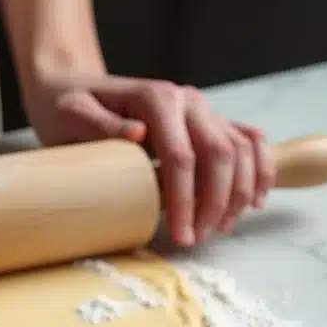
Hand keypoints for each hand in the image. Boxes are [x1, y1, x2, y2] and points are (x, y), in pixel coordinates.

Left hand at [23, 73, 275, 246]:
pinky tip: (256, 200)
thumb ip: (101, 124)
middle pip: (220, 155)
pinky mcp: (208, 120)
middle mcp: (188, 100)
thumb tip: (139, 135)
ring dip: (238, 193)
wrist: (73, 86)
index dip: (185, 200)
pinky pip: (248, 140)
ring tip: (220, 229)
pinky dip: (259, 169)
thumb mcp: (72, 115)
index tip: (180, 235)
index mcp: (157, 99)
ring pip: (240, 150)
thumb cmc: (67, 107)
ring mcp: (202, 109)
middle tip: (198, 239)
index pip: (182, 157)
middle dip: (215, 203)